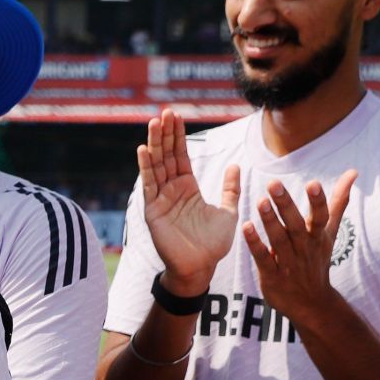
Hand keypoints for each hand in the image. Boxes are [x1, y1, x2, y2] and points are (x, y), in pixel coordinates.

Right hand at [137, 108, 238, 296]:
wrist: (200, 268)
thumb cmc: (212, 244)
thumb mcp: (228, 211)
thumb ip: (230, 189)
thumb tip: (236, 166)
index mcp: (187, 188)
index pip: (180, 156)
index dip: (178, 137)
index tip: (176, 116)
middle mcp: (171, 191)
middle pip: (166, 156)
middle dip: (165, 134)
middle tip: (164, 112)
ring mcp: (160, 199)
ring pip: (157, 165)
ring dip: (154, 144)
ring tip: (154, 122)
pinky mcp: (153, 211)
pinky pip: (149, 185)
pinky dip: (146, 167)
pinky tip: (143, 150)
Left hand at [243, 172, 356, 332]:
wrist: (312, 303)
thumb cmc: (317, 260)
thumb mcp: (329, 232)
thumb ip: (338, 202)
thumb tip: (353, 173)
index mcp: (318, 237)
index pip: (320, 217)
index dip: (318, 201)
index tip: (313, 183)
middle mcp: (305, 249)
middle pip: (296, 225)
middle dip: (286, 205)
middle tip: (274, 184)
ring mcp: (289, 263)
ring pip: (279, 240)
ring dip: (269, 222)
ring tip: (260, 202)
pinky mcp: (273, 276)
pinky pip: (263, 258)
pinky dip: (255, 244)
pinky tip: (245, 227)